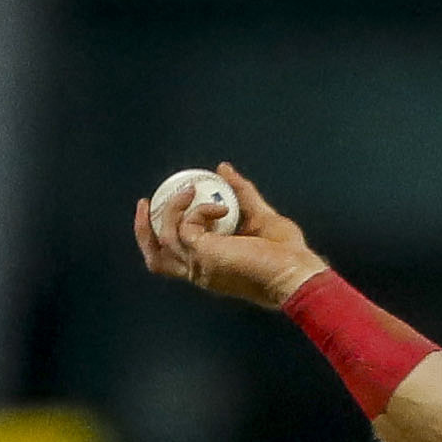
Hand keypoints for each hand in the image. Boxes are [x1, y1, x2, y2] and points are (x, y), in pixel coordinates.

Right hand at [128, 159, 325, 309]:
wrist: (298, 273)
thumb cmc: (287, 255)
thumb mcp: (261, 216)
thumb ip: (242, 194)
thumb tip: (224, 168)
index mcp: (212, 267)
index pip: (174, 258)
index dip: (164, 233)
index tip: (170, 206)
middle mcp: (200, 271)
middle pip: (155, 257)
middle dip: (143, 228)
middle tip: (146, 201)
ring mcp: (199, 266)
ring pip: (162, 239)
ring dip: (171, 209)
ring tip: (188, 191)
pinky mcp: (203, 255)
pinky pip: (184, 226)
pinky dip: (197, 210)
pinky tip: (220, 207)